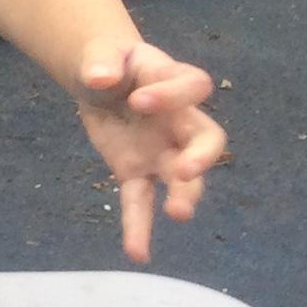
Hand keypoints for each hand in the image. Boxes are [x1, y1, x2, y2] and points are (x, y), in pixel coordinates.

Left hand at [76, 40, 223, 261]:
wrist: (100, 80)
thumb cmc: (110, 62)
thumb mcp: (102, 53)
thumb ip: (102, 62)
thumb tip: (100, 78)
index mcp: (174, 81)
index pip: (192, 86)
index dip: (172, 94)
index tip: (141, 100)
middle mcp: (178, 121)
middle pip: (207, 139)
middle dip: (201, 157)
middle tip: (186, 169)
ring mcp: (162, 150)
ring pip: (183, 178)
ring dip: (185, 195)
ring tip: (178, 214)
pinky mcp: (136, 171)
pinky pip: (141, 202)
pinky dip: (138, 226)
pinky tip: (137, 253)